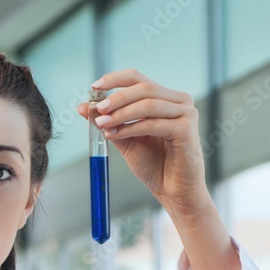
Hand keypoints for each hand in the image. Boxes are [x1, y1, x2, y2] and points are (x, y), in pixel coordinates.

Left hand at [76, 69, 207, 210]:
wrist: (173, 190)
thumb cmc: (153, 163)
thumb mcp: (123, 137)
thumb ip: (107, 120)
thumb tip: (82, 106)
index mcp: (165, 97)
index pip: (137, 78)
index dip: (115, 79)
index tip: (94, 87)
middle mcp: (179, 101)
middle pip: (143, 88)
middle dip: (116, 98)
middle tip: (97, 109)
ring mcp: (186, 113)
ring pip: (147, 104)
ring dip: (120, 114)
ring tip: (102, 124)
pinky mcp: (187, 129)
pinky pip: (153, 123)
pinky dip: (130, 128)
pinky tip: (114, 135)